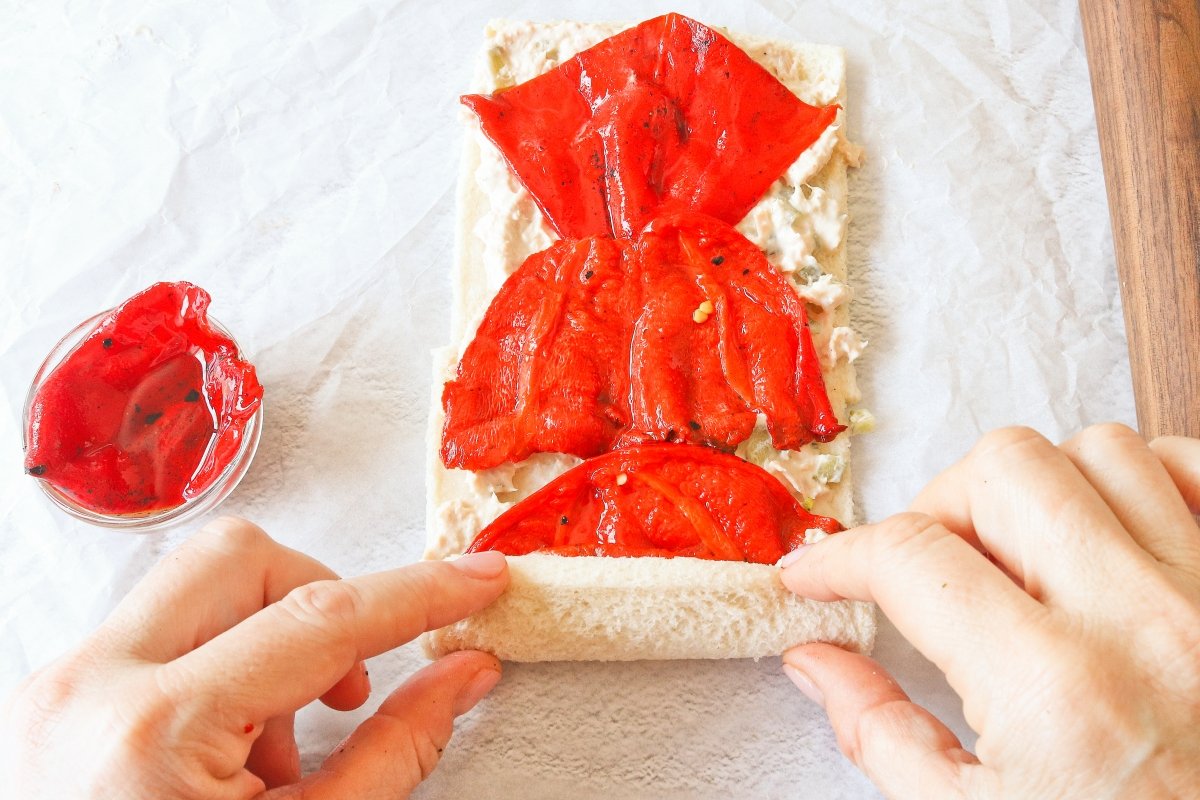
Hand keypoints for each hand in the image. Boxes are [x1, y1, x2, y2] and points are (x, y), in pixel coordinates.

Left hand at [1, 517, 508, 798]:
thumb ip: (394, 752)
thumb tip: (462, 674)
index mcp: (154, 735)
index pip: (319, 621)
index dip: (417, 594)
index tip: (473, 581)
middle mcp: (90, 688)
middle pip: (239, 559)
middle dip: (318, 599)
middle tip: (347, 684)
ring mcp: (61, 689)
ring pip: (195, 586)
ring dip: (267, 641)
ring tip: (276, 751)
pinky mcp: (55, 699)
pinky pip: (158, 634)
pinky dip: (220, 670)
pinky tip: (228, 758)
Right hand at [780, 425, 1199, 798]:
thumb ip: (882, 737)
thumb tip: (816, 663)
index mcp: (1054, 692)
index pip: (910, 558)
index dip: (838, 557)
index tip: (817, 574)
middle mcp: (1141, 621)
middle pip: (1003, 470)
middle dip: (938, 507)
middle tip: (926, 567)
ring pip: (1101, 451)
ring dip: (1040, 488)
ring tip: (1019, 550)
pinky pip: (1189, 466)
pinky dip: (1142, 480)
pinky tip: (1107, 536)